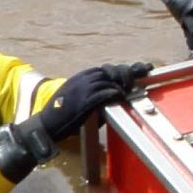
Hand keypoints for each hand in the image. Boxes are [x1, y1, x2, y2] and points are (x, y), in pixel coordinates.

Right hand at [34, 60, 153, 140]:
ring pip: (108, 80)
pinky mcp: (83, 101)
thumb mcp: (78, 96)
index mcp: (82, 77)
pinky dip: (114, 93)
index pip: (109, 68)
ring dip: (121, 85)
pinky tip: (119, 96)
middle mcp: (83, 79)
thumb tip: (119, 93)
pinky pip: (103, 93)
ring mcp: (83, 89)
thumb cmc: (64, 114)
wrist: (47, 125)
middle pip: (111, 70)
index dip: (129, 68)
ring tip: (127, 91)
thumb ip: (96, 92)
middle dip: (127, 74)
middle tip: (135, 83)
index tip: (145, 68)